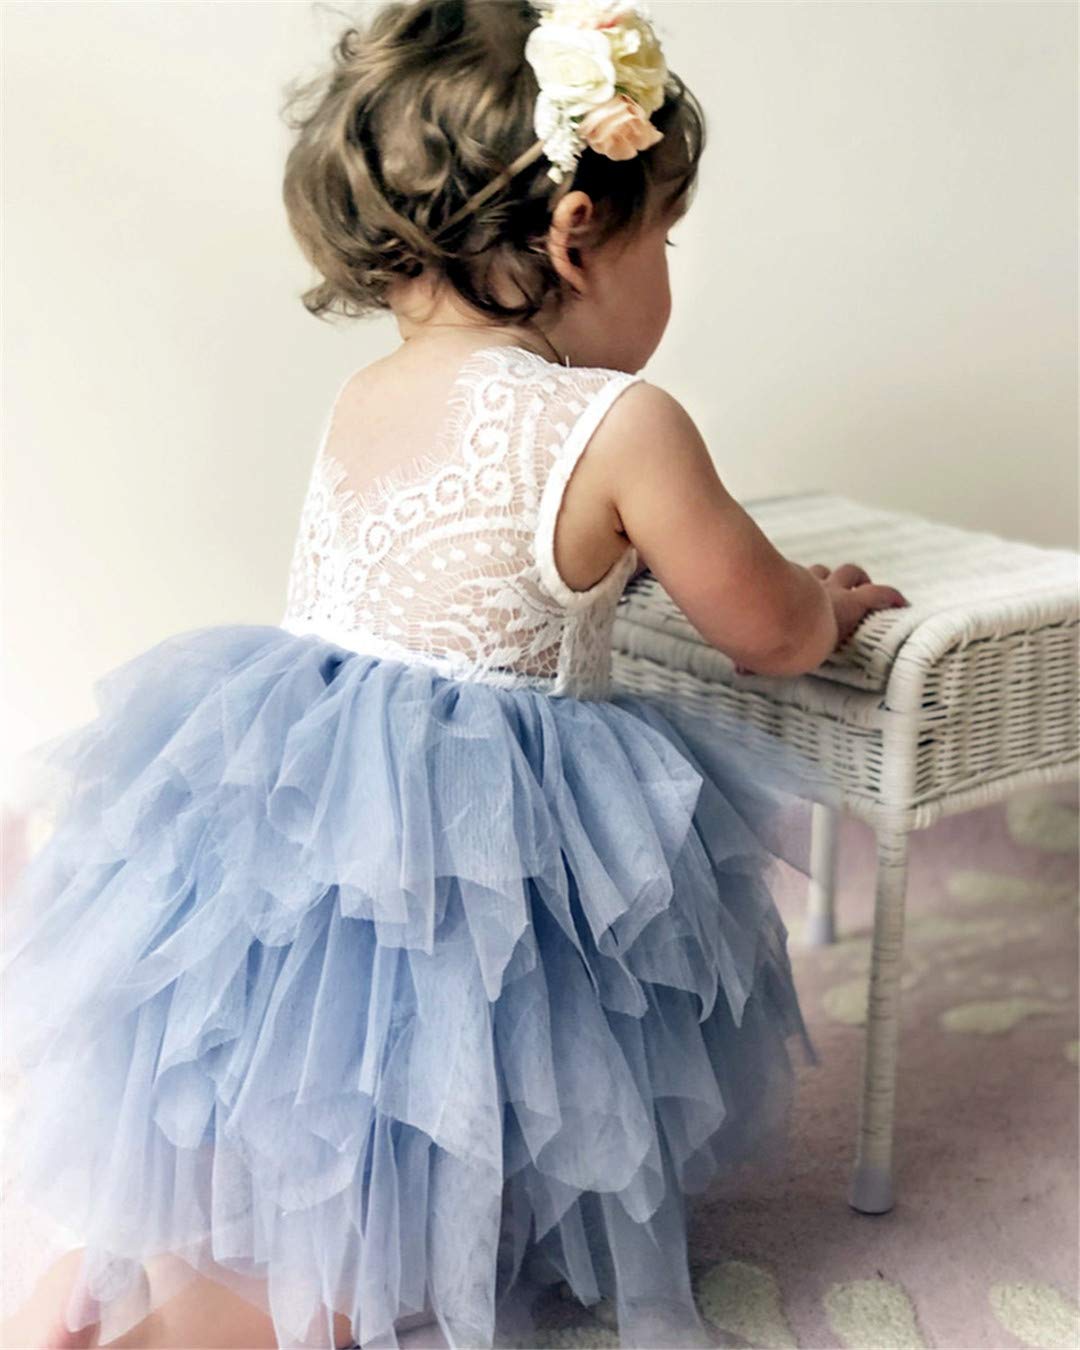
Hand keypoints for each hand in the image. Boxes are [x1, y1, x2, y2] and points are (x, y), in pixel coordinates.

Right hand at [733, 562, 908, 674]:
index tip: (802, 589)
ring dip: (858, 582)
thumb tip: (738, 671)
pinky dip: (891, 597)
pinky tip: (904, 603)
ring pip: (849, 574)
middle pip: (821, 572)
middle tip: (836, 586)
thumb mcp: (750, 645)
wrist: (772, 624)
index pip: (794, 583)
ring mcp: (831, 593)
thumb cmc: (759, 633)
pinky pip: (878, 594)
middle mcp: (807, 588)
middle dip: (829, 578)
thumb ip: (746, 657)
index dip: (800, 585)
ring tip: (865, 591)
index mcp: (786, 595)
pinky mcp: (852, 603)